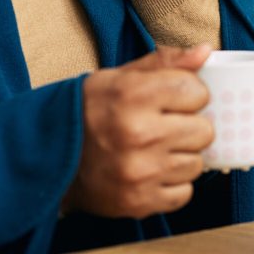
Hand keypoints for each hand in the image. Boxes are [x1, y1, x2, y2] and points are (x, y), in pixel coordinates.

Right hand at [63, 45, 213, 218]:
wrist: (47, 156)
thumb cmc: (88, 110)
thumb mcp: (120, 76)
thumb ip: (165, 63)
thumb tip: (205, 51)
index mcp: (133, 95)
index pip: (196, 91)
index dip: (190, 93)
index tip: (176, 97)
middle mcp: (138, 134)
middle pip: (204, 130)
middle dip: (190, 125)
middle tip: (167, 125)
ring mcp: (139, 172)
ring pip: (196, 164)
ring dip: (182, 156)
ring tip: (157, 149)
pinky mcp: (138, 202)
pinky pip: (184, 193)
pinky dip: (172, 184)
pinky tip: (152, 171)